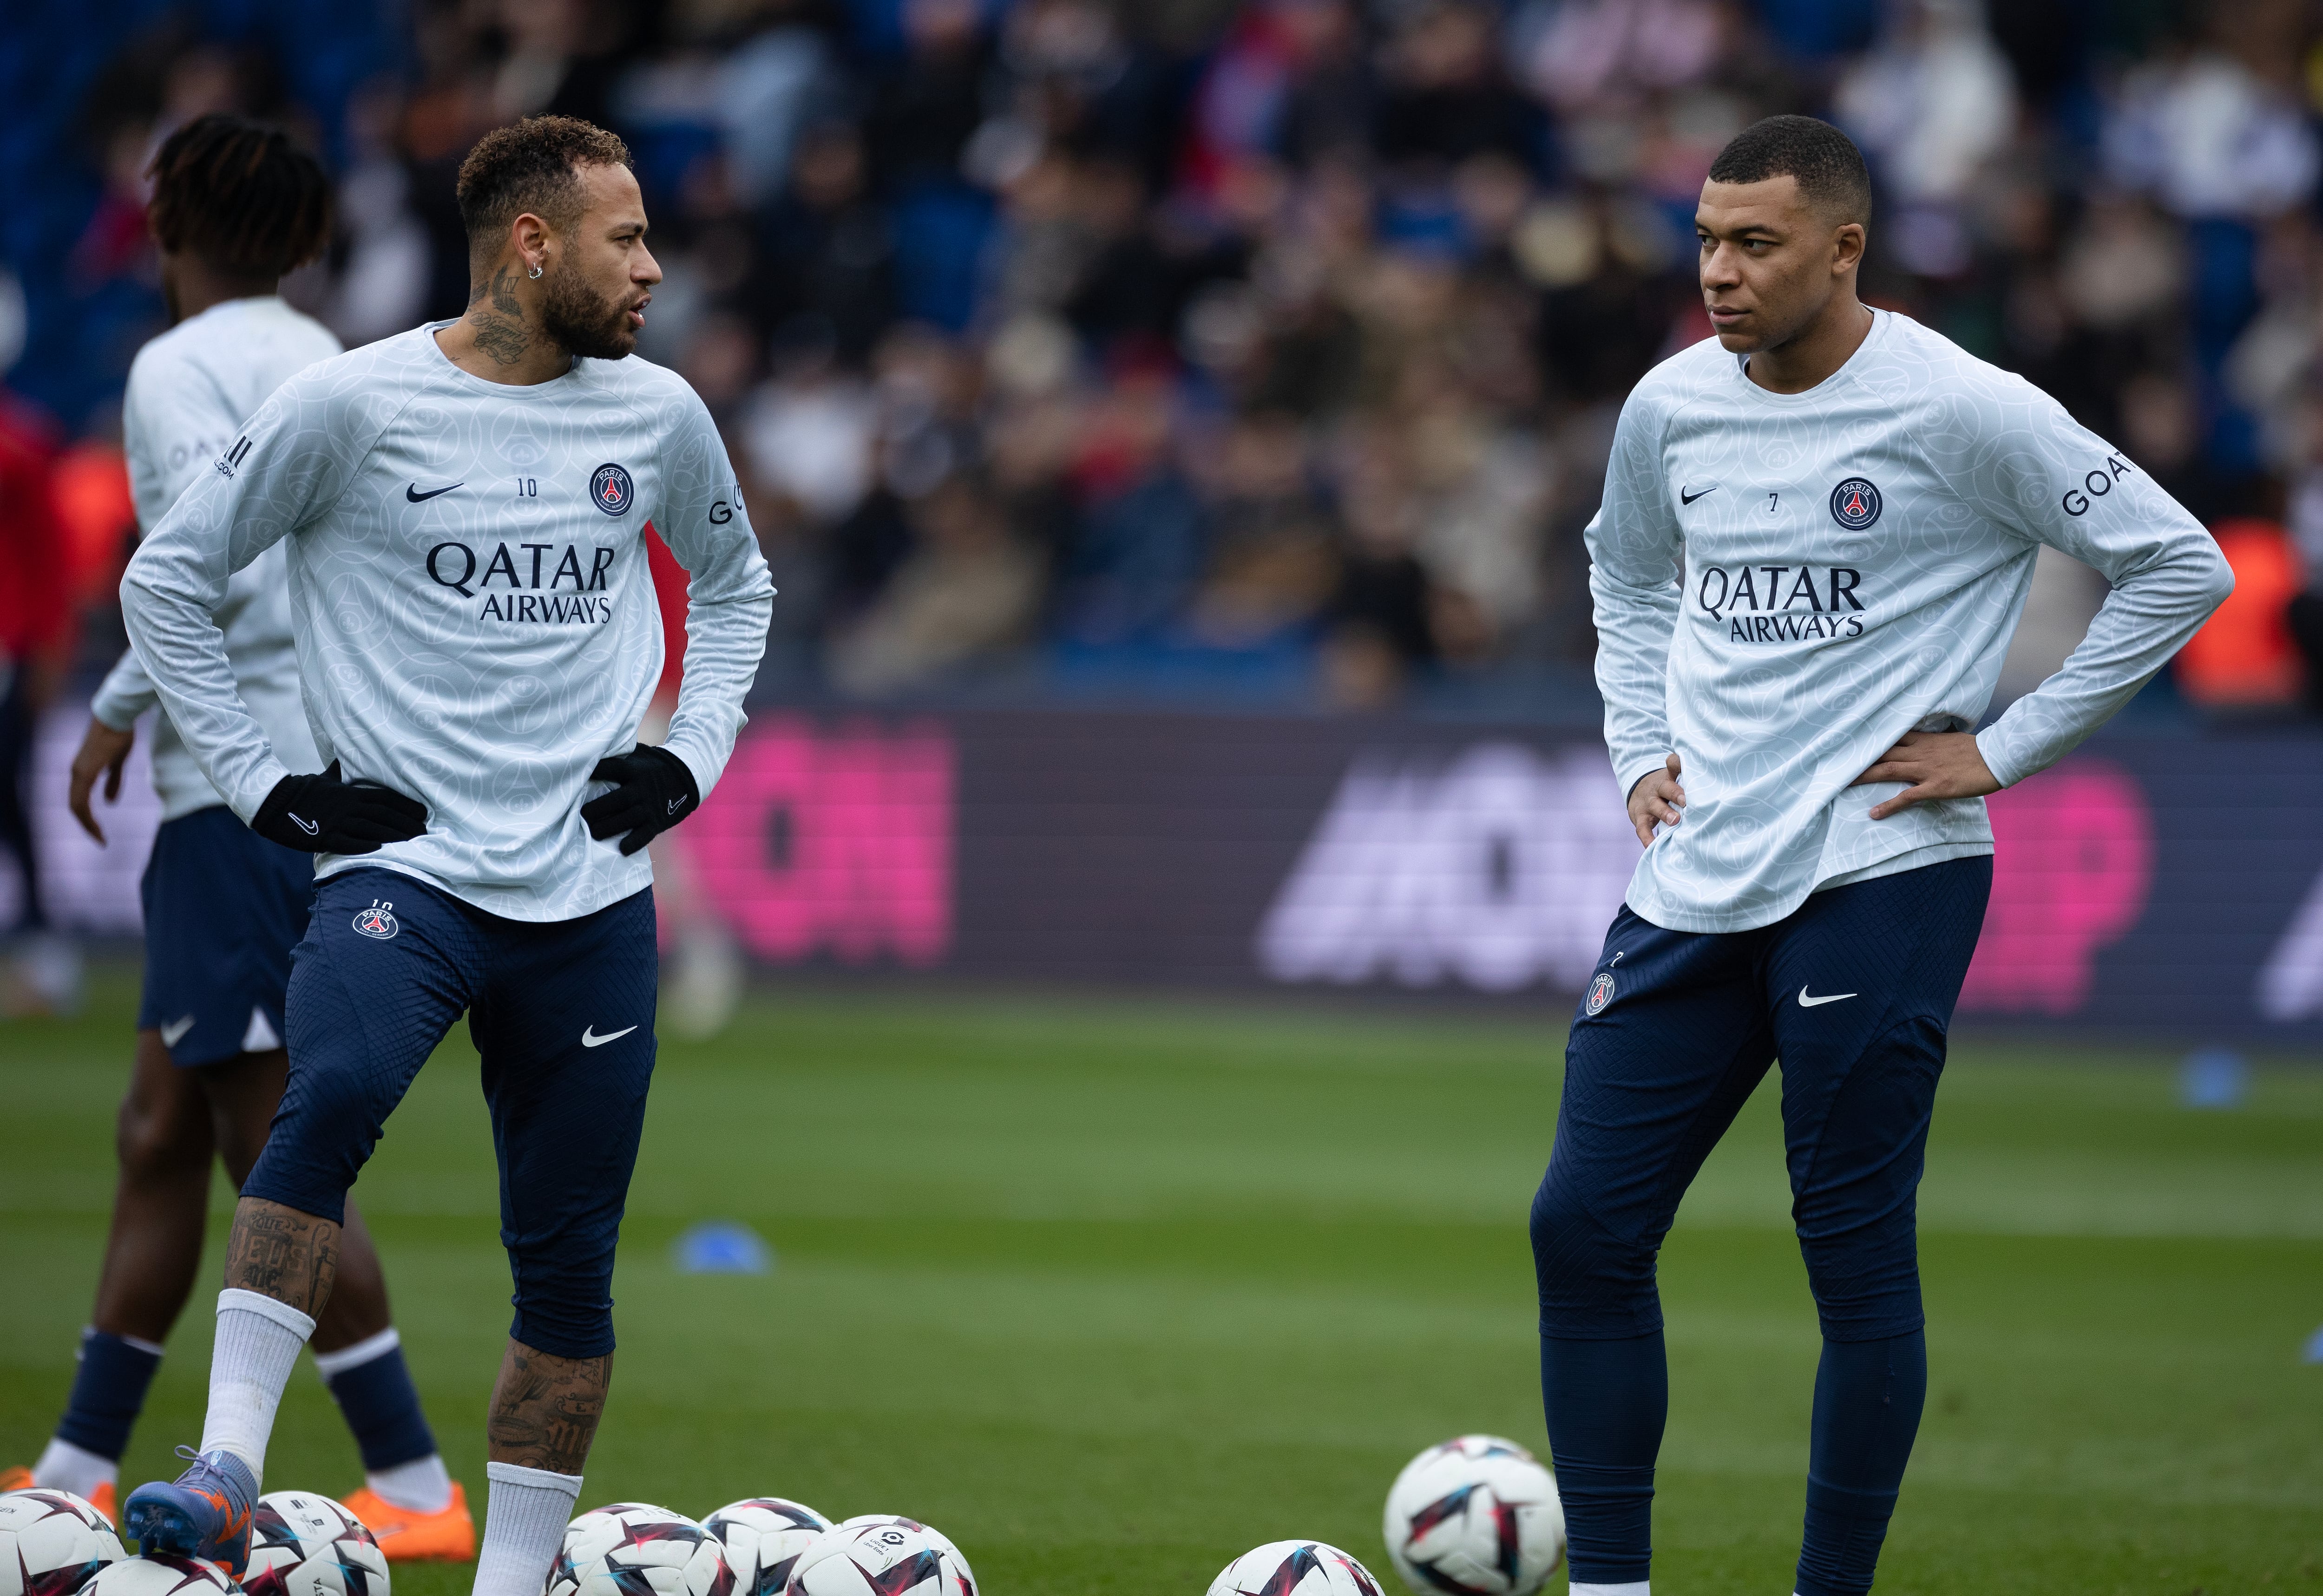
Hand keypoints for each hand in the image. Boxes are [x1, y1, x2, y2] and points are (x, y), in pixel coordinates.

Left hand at [68, 717, 136, 843]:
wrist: (117, 716)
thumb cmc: (118, 734)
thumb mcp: (118, 762)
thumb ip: (113, 781)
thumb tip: (109, 802)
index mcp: (82, 771)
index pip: (79, 802)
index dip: (88, 819)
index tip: (101, 833)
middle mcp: (76, 773)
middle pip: (75, 807)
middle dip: (87, 826)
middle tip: (100, 840)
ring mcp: (78, 772)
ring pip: (76, 806)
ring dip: (87, 824)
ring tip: (99, 838)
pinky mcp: (85, 771)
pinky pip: (81, 799)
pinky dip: (87, 815)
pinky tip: (97, 825)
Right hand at [252, 760, 428, 853]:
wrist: (273, 801)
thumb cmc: (303, 790)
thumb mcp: (325, 779)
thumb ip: (339, 772)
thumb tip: (342, 760)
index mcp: (350, 793)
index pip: (386, 797)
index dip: (407, 805)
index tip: (424, 813)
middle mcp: (347, 806)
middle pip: (384, 814)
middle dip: (407, 823)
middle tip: (426, 832)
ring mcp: (335, 822)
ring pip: (370, 829)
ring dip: (393, 836)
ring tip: (412, 843)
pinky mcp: (323, 836)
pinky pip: (346, 842)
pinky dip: (363, 845)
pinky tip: (379, 849)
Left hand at [581, 745, 700, 855]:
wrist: (689, 775)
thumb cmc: (654, 764)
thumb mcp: (638, 753)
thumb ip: (617, 755)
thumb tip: (589, 752)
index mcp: (634, 769)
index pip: (608, 769)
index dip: (591, 773)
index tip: (573, 779)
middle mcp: (641, 788)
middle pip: (614, 801)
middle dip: (594, 810)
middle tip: (580, 816)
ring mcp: (651, 806)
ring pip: (626, 820)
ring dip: (607, 828)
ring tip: (593, 833)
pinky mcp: (658, 821)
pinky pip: (645, 835)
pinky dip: (633, 843)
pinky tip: (621, 849)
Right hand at [1627, 752, 1684, 846]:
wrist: (1638, 790)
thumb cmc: (1666, 788)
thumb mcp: (1674, 779)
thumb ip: (1690, 783)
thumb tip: (1721, 790)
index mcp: (1669, 776)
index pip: (1673, 765)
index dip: (1678, 764)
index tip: (1690, 766)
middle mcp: (1657, 787)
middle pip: (1665, 787)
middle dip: (1675, 794)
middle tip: (1686, 801)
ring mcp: (1647, 802)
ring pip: (1654, 806)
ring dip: (1664, 813)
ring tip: (1675, 821)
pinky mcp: (1639, 817)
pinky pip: (1642, 828)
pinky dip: (1647, 838)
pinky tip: (1653, 845)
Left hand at [1850, 730, 2000, 818]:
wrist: (1999, 756)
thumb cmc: (1978, 750)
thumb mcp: (1950, 740)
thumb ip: (1932, 741)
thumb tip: (1921, 741)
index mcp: (1924, 740)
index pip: (1889, 736)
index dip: (1868, 741)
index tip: (1848, 743)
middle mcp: (1920, 752)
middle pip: (1882, 752)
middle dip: (1858, 758)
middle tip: (1835, 764)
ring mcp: (1927, 769)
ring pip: (1888, 769)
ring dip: (1864, 776)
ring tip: (1842, 784)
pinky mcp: (1936, 786)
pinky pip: (1907, 796)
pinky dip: (1889, 805)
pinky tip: (1874, 814)